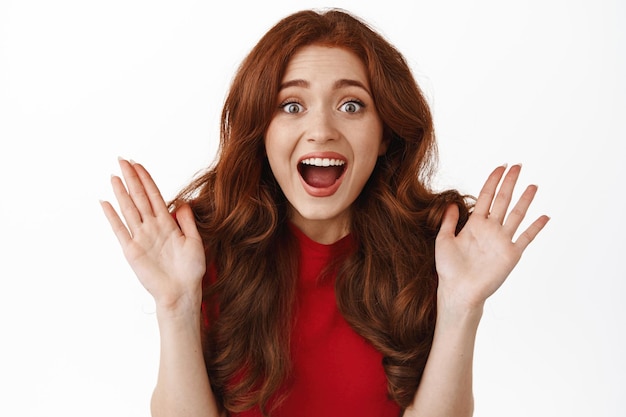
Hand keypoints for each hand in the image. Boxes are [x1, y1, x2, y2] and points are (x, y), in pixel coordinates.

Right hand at [100, 158, 205, 311]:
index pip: (155, 196)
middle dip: (131, 178)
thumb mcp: (194, 241)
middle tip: (122, 159)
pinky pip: (120, 230)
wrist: (182, 293)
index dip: (146, 180)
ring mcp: (140, 238)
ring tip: (114, 175)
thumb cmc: (190, 270)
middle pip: (140, 198)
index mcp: (167, 224)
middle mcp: (152, 228)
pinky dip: (112, 217)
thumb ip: (186, 221)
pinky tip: (105, 203)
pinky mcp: (132, 251)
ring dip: (121, 192)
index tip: (138, 164)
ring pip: (129, 209)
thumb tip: (181, 201)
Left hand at [435, 164, 548, 310]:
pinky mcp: (511, 254)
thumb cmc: (448, 269)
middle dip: (510, 183)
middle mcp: (490, 229)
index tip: (500, 167)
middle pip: (503, 200)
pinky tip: (545, 216)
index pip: (486, 196)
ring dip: (525, 200)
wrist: (458, 291)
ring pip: (516, 215)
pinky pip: (526, 238)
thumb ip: (449, 221)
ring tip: (533, 186)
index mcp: (474, 224)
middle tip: (518, 166)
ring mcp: (502, 241)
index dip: (493, 181)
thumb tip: (452, 202)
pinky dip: (536, 227)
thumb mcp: (443, 240)